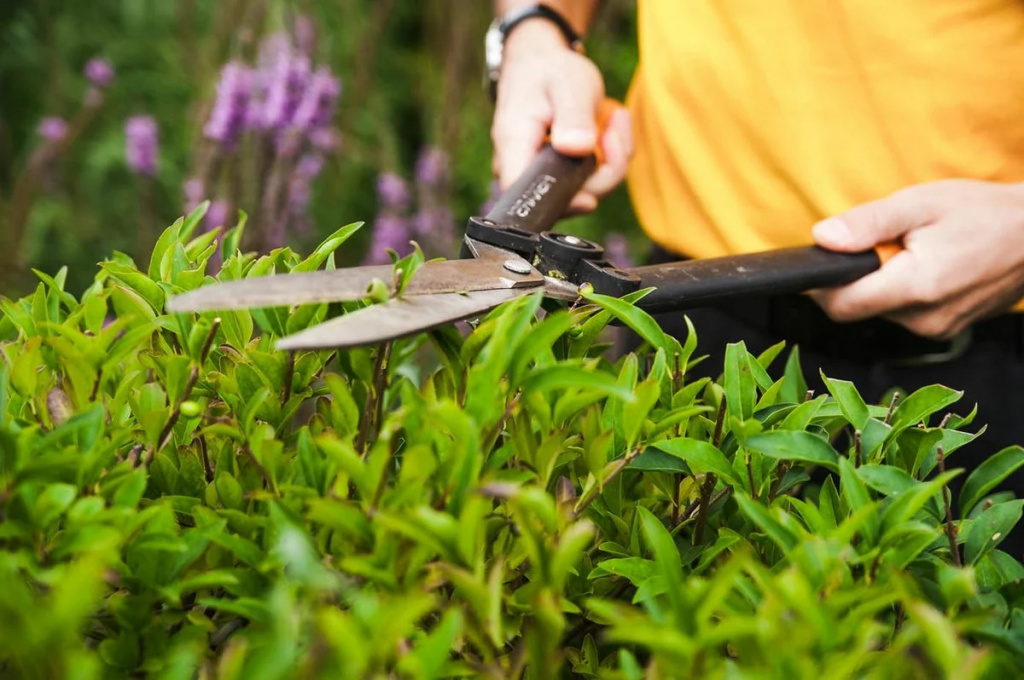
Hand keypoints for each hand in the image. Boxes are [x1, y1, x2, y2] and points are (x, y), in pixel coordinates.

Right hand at [491, 20, 632, 213]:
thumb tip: (578, 148)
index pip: (526, 195)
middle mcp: (522, 167)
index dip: (560, 203)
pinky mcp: (559, 174)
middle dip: (604, 170)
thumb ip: (573, 116)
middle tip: (615, 127)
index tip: (590, 197)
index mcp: (515, 145)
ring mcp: (541, 174)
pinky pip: (592, 180)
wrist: (540, 61)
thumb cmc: (549, 70)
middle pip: (566, 199)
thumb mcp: (568, 84)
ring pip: (586, 191)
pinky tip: (608, 125)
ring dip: (612, 158)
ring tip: (613, 116)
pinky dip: (609, 156)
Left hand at [810, 180, 1023, 338]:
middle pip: (859, 308)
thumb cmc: (982, 212)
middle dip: (857, 277)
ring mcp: (938, 329)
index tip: (819, 264)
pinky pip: (905, 314)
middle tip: (883, 243)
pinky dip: (903, 291)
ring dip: (882, 282)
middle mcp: (924, 319)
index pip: (841, 305)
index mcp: (915, 286)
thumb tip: (823, 238)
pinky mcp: (946, 329)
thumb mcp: (919, 203)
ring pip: (881, 311)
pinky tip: (927, 266)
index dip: (821, 286)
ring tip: (912, 250)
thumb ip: (867, 223)